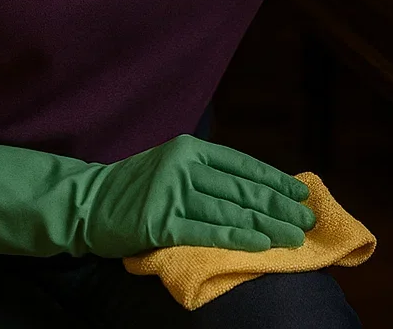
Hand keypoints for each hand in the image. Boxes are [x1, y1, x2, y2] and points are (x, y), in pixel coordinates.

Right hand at [83, 135, 316, 256]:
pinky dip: (237, 237)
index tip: (302, 194)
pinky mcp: (160, 221)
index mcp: (191, 148)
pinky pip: (208, 230)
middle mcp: (184, 164)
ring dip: (267, 224)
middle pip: (243, 188)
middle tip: (306, 220)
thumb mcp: (173, 166)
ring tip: (293, 236)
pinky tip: (260, 243)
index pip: (244, 165)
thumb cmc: (135, 188)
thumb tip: (258, 191)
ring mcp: (171, 192)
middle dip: (280, 206)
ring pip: (231, 210)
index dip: (276, 180)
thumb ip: (208, 174)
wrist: (86, 203)